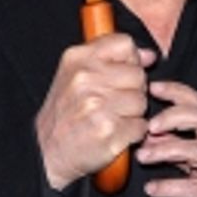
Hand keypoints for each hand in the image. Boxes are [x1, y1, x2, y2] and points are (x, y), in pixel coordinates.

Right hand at [36, 35, 154, 189]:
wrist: (46, 153)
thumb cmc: (64, 115)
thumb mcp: (75, 76)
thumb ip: (112, 60)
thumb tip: (150, 55)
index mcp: (78, 59)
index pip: (124, 44)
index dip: (130, 61)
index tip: (121, 75)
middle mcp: (86, 78)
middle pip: (138, 75)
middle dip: (132, 91)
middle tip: (112, 103)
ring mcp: (97, 104)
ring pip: (141, 102)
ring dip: (132, 114)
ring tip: (111, 118)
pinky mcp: (109, 130)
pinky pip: (140, 126)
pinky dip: (132, 133)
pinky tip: (114, 133)